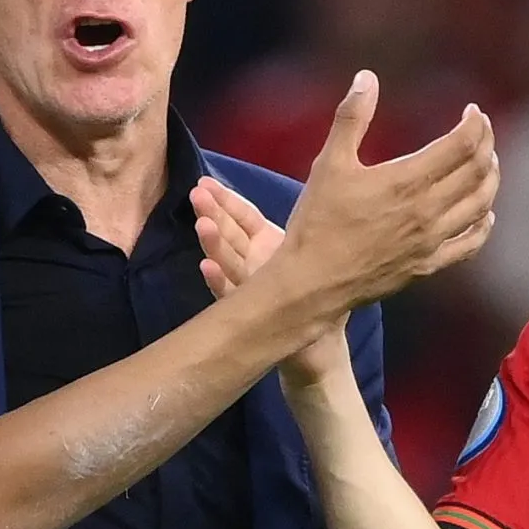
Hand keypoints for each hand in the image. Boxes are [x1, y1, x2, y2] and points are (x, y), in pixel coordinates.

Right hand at [191, 177, 349, 388]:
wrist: (320, 349)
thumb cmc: (323, 297)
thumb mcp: (321, 253)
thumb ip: (316, 222)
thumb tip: (331, 179)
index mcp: (270, 245)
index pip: (242, 217)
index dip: (224, 200)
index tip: (205, 182)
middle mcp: (255, 263)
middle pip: (228, 234)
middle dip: (212, 213)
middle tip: (197, 196)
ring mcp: (249, 288)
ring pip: (225, 261)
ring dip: (213, 244)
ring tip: (202, 225)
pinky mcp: (250, 313)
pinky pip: (231, 296)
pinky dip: (218, 282)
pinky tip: (206, 268)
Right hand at [266, 71, 496, 320]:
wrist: (313, 281)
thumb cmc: (318, 221)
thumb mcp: (329, 163)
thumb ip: (352, 118)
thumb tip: (367, 78)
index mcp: (406, 181)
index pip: (461, 146)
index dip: (474, 124)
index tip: (472, 112)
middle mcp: (427, 211)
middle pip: (477, 172)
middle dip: (486, 145)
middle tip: (482, 130)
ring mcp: (431, 241)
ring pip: (480, 205)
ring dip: (490, 179)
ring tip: (487, 163)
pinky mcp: (428, 265)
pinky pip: (470, 244)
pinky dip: (483, 224)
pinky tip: (484, 214)